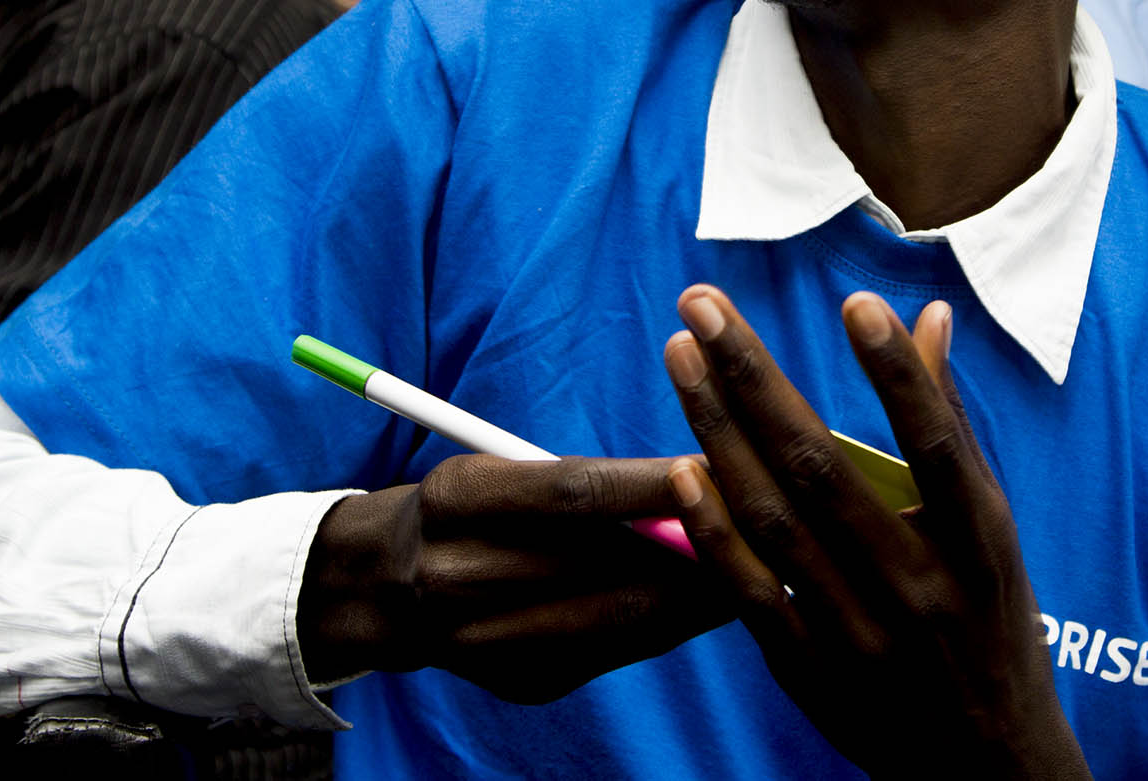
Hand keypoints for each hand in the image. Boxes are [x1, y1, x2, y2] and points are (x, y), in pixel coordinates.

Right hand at [297, 453, 731, 701]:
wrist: (383, 590)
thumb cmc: (466, 506)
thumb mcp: (495, 468)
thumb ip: (576, 482)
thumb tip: (688, 482)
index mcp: (453, 500)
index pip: (568, 491)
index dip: (645, 485)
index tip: (712, 466)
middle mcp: (458, 575)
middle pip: (602, 566)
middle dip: (692, 545)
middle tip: (764, 521)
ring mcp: (485, 642)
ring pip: (617, 619)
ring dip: (695, 594)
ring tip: (757, 563)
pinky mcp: (518, 682)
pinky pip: (613, 652)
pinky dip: (667, 625)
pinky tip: (712, 602)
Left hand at [663, 286, 1088, 779]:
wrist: (985, 767)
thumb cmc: (990, 622)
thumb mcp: (991, 531)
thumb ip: (951, 421)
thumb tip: (929, 315)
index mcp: (980, 543)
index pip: (936, 444)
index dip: (896, 375)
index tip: (853, 301)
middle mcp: (922, 586)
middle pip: (824, 467)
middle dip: (754, 376)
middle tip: (703, 303)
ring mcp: (864, 635)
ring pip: (776, 520)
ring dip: (718, 430)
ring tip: (681, 356)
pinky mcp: (816, 674)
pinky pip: (753, 594)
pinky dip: (715, 533)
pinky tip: (682, 469)